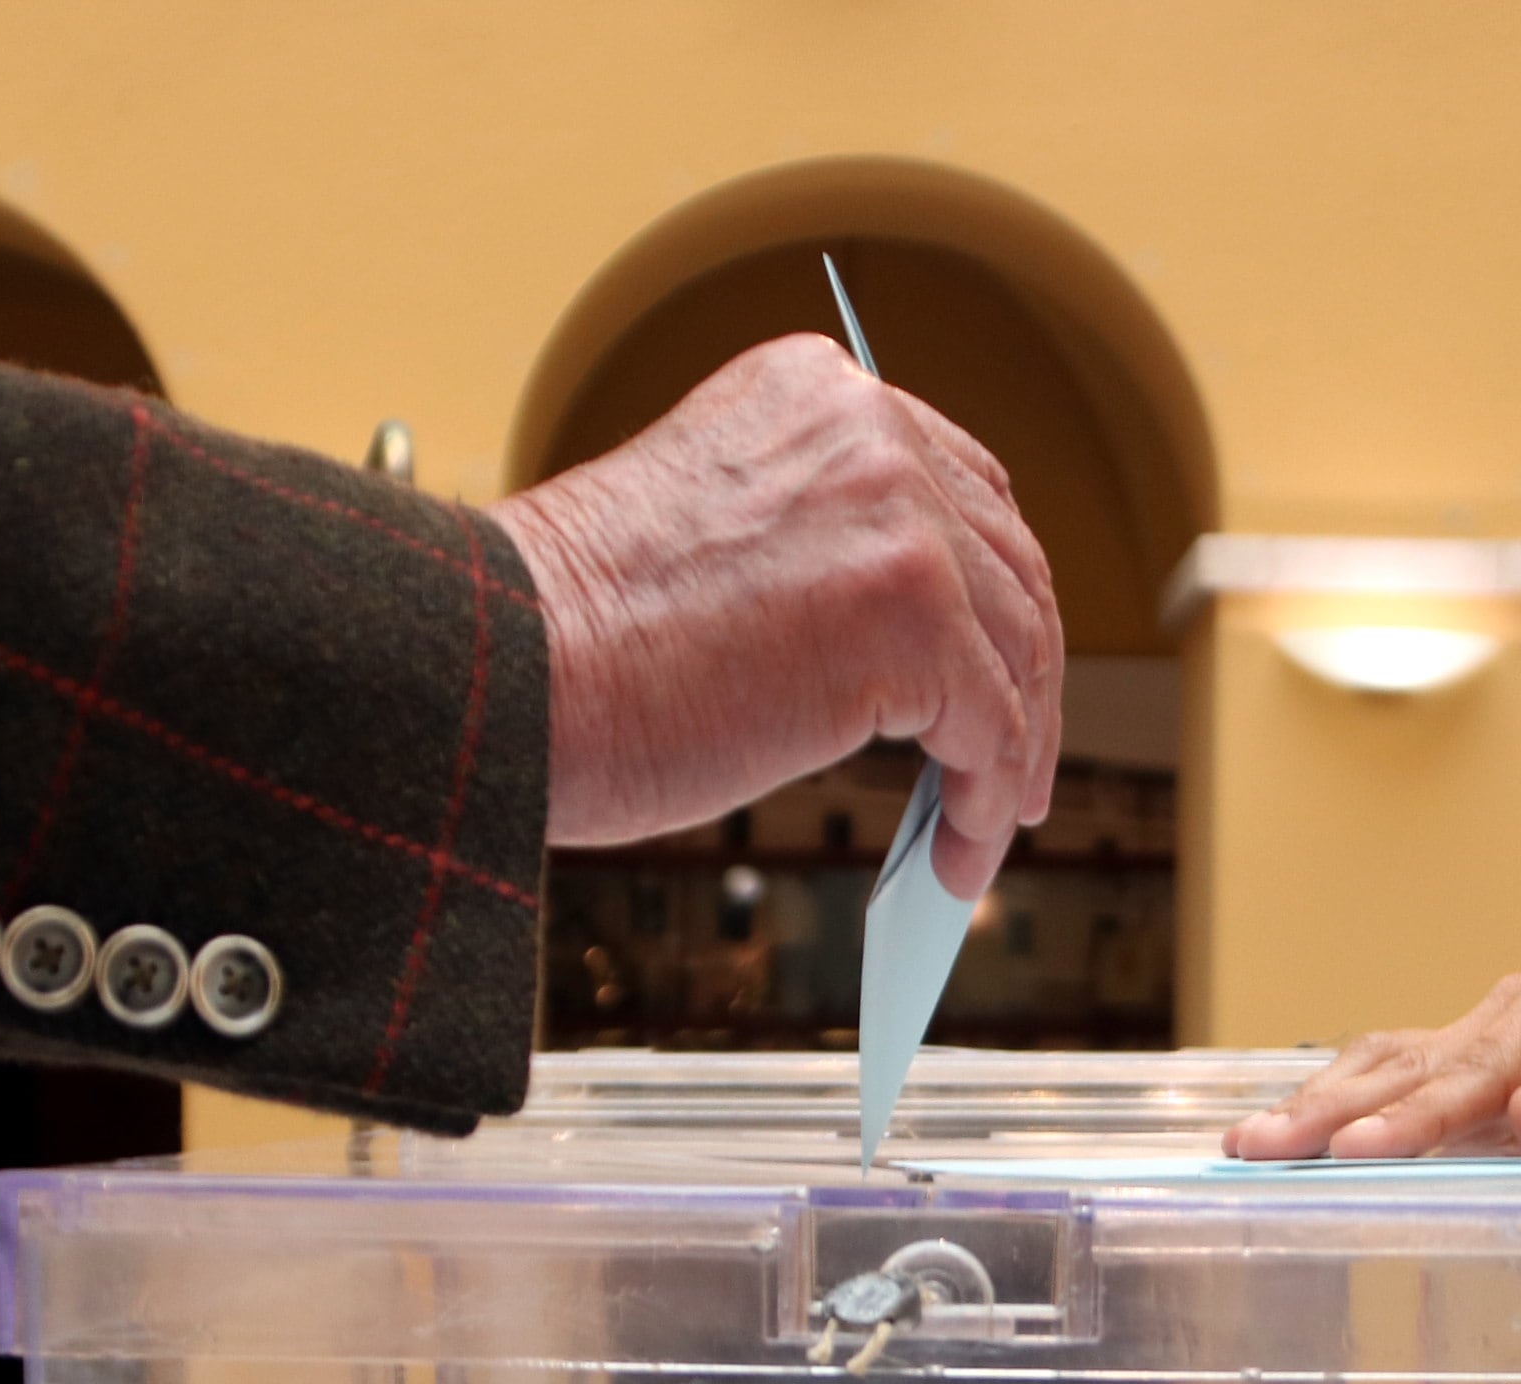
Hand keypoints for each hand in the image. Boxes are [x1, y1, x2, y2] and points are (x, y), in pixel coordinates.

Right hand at [489, 338, 1059, 897]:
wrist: (500, 665)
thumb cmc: (564, 634)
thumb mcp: (708, 541)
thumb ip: (808, 550)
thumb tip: (899, 661)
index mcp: (815, 393)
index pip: (955, 486)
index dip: (988, 591)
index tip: (994, 664)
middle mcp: (869, 431)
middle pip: (1008, 563)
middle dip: (1020, 674)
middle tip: (1009, 762)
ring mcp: (899, 517)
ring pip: (1017, 649)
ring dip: (1012, 752)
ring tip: (985, 827)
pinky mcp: (912, 614)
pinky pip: (992, 727)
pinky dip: (984, 804)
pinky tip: (956, 853)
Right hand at [1222, 955, 1520, 1165]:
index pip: (1481, 1066)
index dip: (1418, 1114)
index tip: (1363, 1151)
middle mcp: (1518, 1006)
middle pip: (1412, 1061)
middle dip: (1333, 1110)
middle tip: (1260, 1149)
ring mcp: (1488, 1038)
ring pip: (1386, 1068)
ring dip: (1317, 1110)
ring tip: (1248, 1147)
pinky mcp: (1473, 1078)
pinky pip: (1397, 1091)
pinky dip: (1340, 1115)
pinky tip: (1288, 1140)